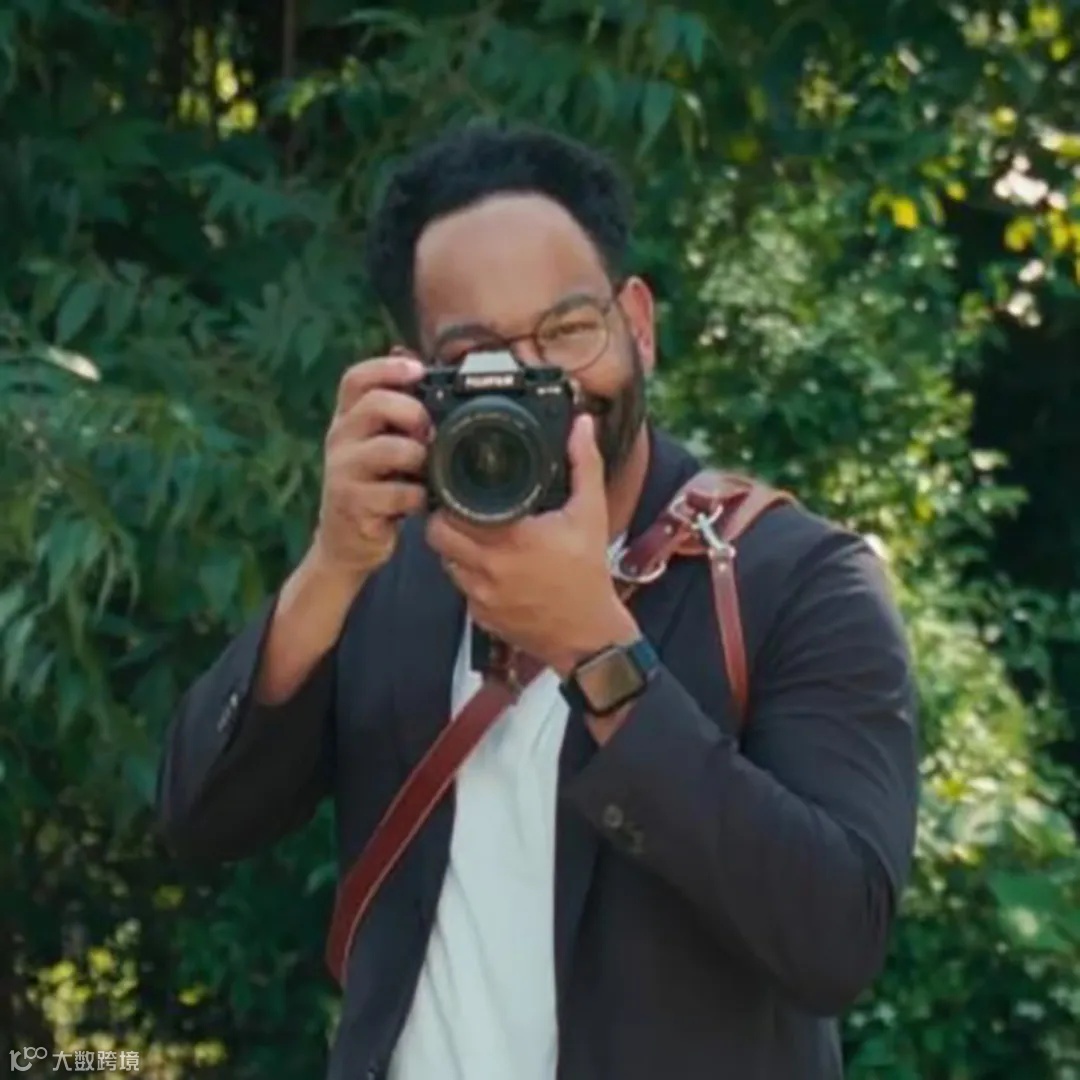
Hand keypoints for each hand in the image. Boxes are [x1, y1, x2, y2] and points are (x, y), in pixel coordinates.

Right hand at [312, 351, 430, 582]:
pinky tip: (418, 502)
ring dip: (420, 458)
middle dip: (414, 413)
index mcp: (347, 419)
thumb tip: (414, 358)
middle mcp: (339, 439)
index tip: (419, 370)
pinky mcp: (353, 505)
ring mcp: (343, 472)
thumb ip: (394, 410)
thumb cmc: (374, 486)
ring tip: (426, 472)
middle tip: (430, 433)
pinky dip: (418, 497)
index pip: (356, 378)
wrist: (346, 542)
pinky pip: (399, 493)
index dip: (387, 368)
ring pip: (391, 449)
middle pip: (376, 404)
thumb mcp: (379, 445)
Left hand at [425, 413, 639, 675]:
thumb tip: (582, 426)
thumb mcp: (590, 514)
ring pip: (445, 562)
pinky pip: (460, 588)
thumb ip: (584, 465)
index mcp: (509, 539)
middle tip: (461, 508)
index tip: (457, 485)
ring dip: (454, 547)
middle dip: (444, 519)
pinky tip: (490, 565)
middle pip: (436, 535)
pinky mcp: (479, 617)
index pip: (451, 512)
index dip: (448, 496)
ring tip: (476, 534)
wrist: (588, 636)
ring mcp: (480, 596)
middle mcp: (487, 569)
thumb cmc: (588, 576)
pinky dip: (468, 574)